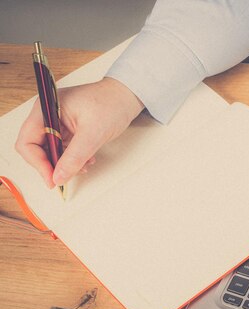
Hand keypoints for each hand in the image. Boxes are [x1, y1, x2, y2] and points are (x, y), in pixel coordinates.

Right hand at [15, 77, 143, 187]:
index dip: (37, 163)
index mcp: (46, 109)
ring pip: (50, 151)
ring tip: (84, 165)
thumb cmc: (112, 103)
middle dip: (52, 164)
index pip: (27, 141)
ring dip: (65, 163)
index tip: (52, 178)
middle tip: (67, 176)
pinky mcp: (68, 129)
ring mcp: (57, 122)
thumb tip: (58, 177)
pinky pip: (63, 149)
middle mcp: (47, 115)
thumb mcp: (93, 133)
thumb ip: (74, 157)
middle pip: (36, 148)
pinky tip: (87, 160)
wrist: (127, 96)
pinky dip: (73, 158)